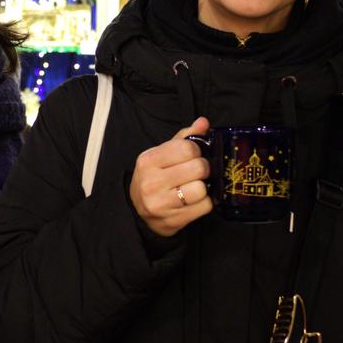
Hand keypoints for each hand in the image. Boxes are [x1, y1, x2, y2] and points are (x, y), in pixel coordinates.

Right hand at [129, 117, 212, 238]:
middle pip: (198, 168)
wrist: (138, 210)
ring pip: (202, 189)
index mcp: (148, 160)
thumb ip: (183, 138)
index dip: (197, 150)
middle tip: (197, 172)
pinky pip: (204, 206)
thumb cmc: (154, 177)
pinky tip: (194, 200)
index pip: (187, 148)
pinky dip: (205, 202)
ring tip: (195, 186)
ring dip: (204, 187)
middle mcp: (152, 182)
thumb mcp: (162, 154)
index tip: (194, 155)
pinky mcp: (173, 220)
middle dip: (203, 168)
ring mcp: (161, 204)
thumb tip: (203, 122)